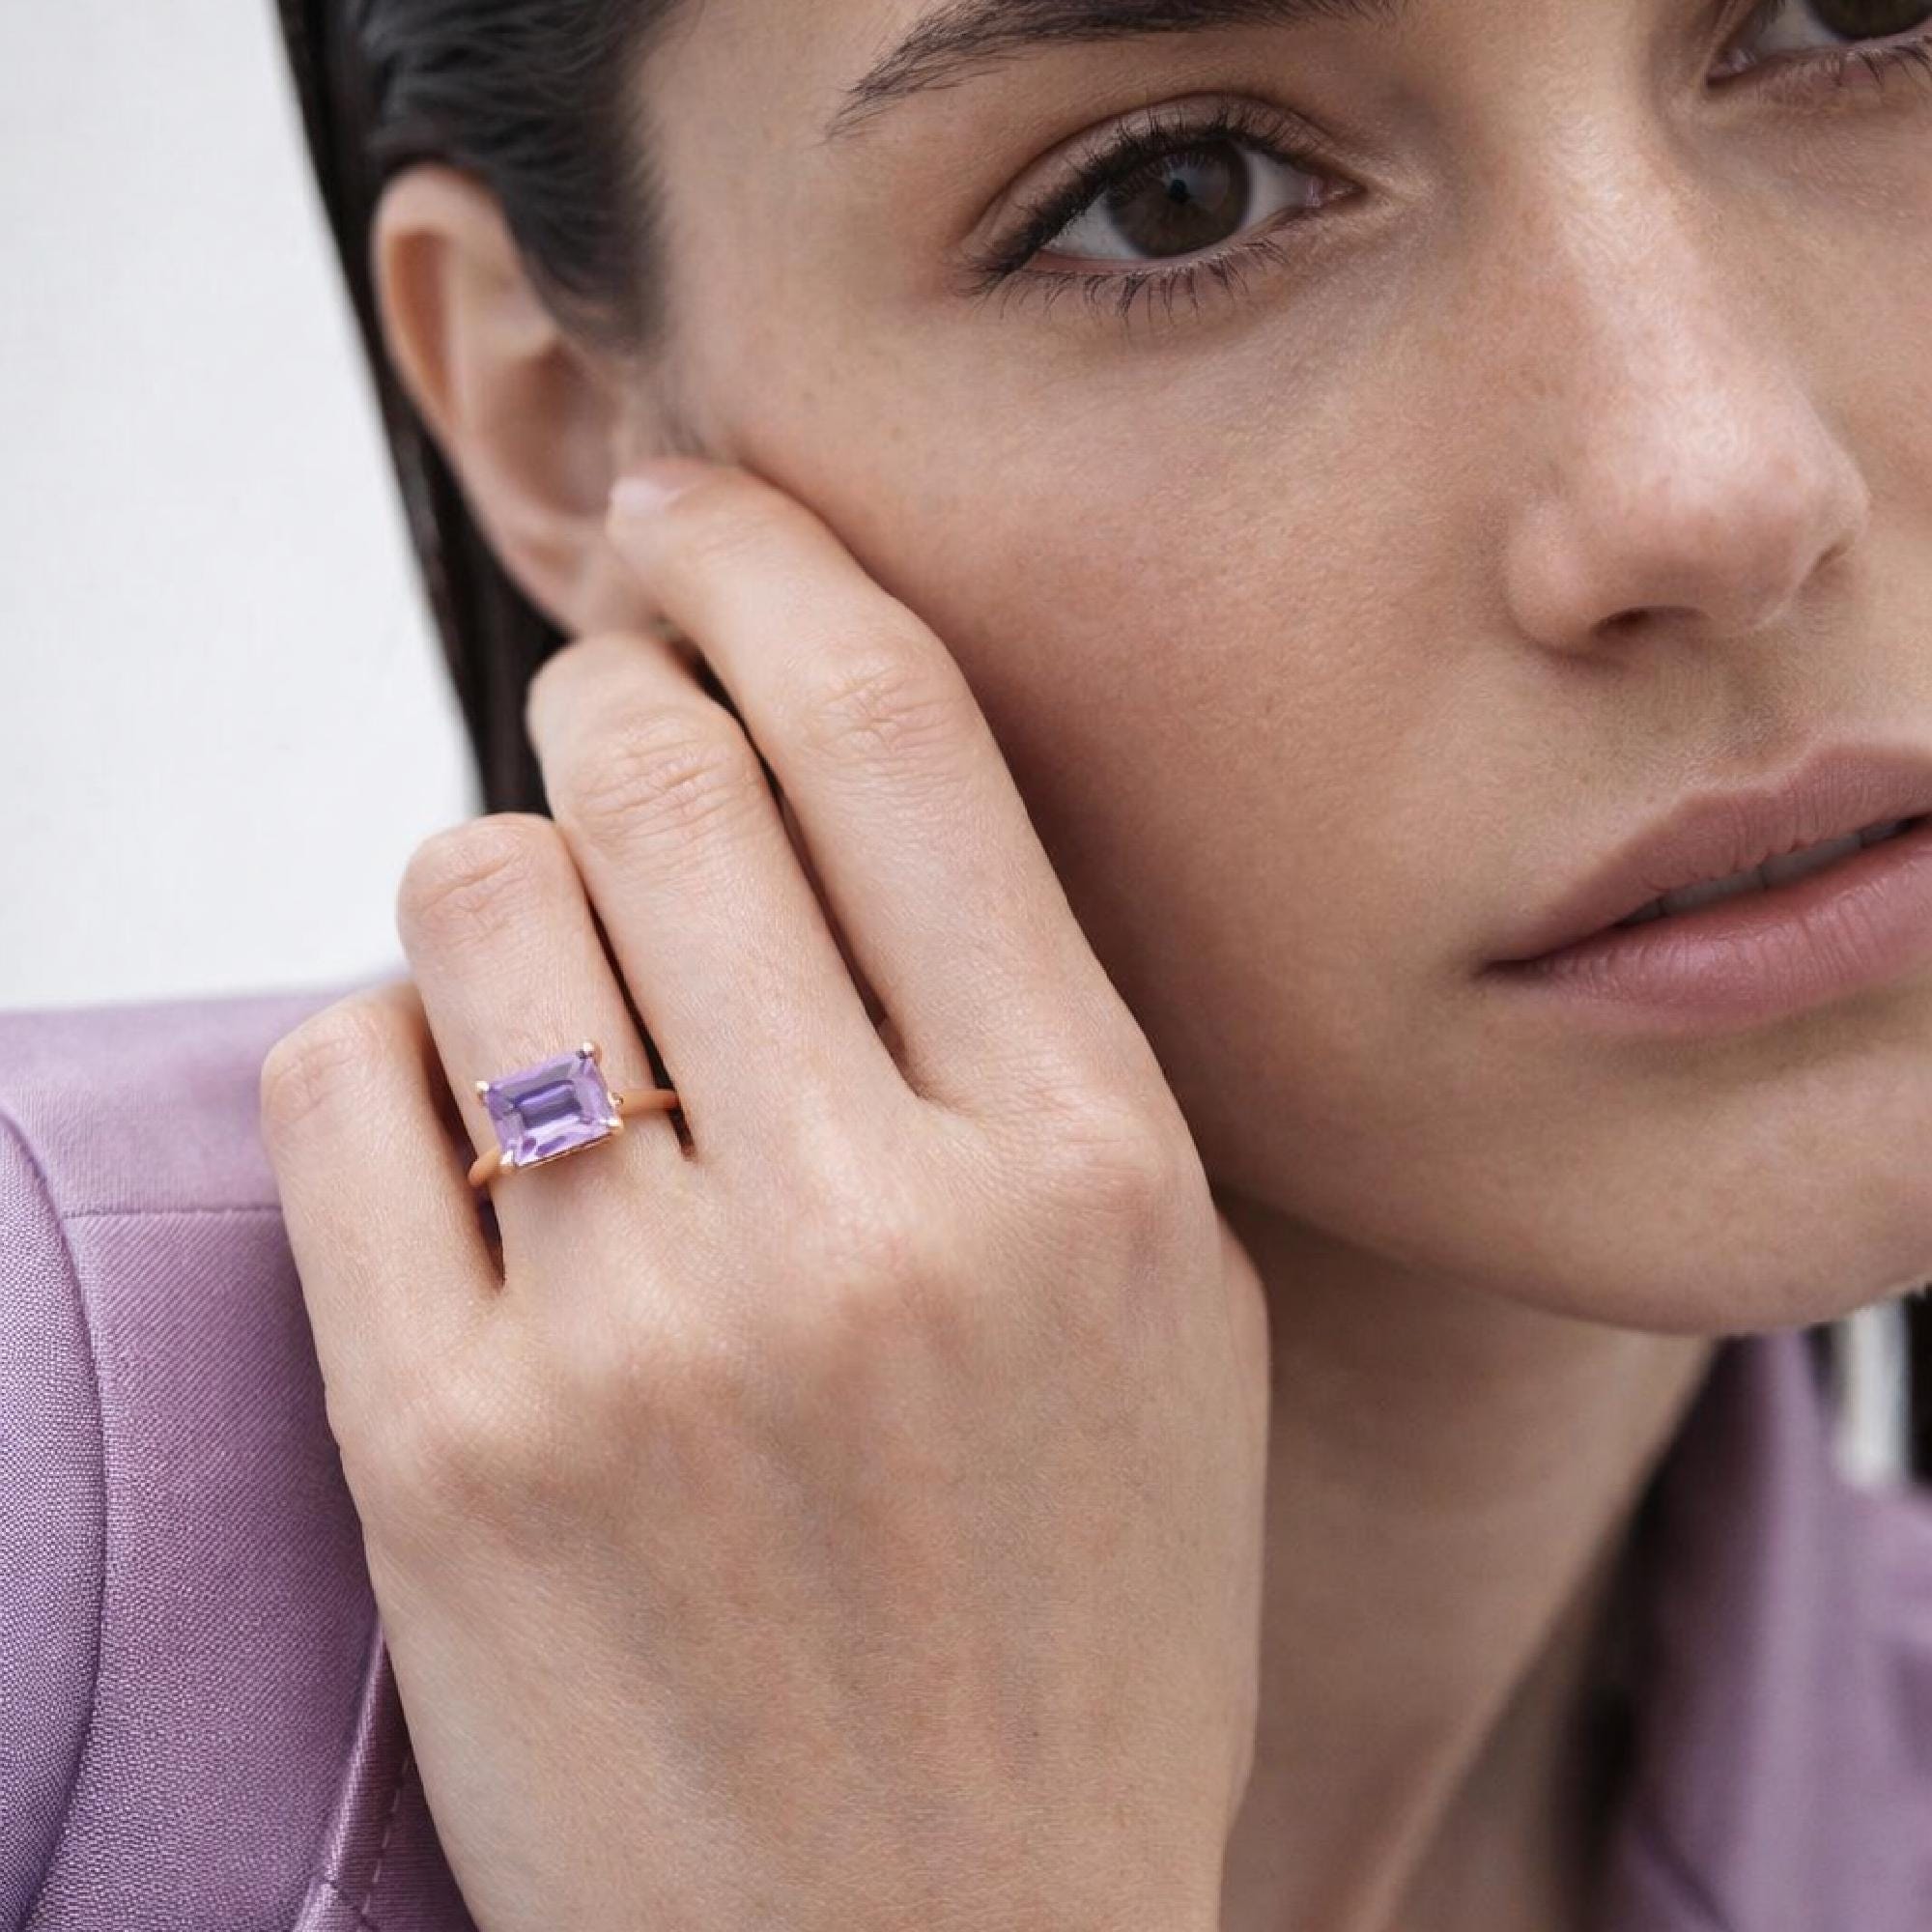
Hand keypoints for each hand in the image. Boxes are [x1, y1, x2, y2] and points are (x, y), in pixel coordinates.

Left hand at [259, 458, 1271, 1931]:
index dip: (771, 561)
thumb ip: (1020, 1025)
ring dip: (499, 898)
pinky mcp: (446, 1452)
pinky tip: (478, 1159)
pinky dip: (391, 1069)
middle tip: (616, 747)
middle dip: (610, 705)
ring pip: (468, 894)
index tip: (704, 514)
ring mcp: (644, 1340)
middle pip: (643, 767)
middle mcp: (876, 1224)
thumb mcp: (1161, 1298)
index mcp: (1089, 1163)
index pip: (890, 723)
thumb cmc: (1075, 1619)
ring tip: (564, 1010)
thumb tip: (818, 772)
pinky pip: (341, 1085)